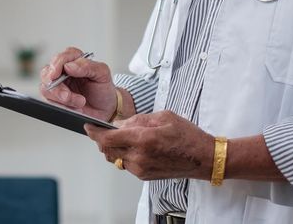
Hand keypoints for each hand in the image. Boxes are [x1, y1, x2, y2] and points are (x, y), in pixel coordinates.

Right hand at [39, 47, 117, 121]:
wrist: (105, 110)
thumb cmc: (103, 89)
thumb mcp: (102, 74)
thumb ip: (88, 66)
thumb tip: (69, 65)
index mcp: (74, 60)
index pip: (61, 58)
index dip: (56, 65)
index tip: (56, 75)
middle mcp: (63, 71)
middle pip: (47, 73)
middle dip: (57, 87)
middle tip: (67, 96)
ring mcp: (58, 85)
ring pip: (46, 88)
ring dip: (61, 98)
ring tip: (79, 103)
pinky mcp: (55, 98)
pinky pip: (50, 101)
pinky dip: (61, 106)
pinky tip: (74, 108)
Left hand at [84, 111, 214, 180]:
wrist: (204, 159)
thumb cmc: (188, 136)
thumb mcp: (163, 117)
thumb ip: (137, 119)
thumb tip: (118, 123)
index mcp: (143, 139)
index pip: (107, 138)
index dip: (94, 132)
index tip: (88, 126)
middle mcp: (139, 157)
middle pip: (106, 150)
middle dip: (101, 139)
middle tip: (103, 129)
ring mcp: (141, 169)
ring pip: (114, 158)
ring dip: (112, 147)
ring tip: (120, 137)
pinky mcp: (143, 175)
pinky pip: (124, 164)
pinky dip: (122, 155)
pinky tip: (132, 147)